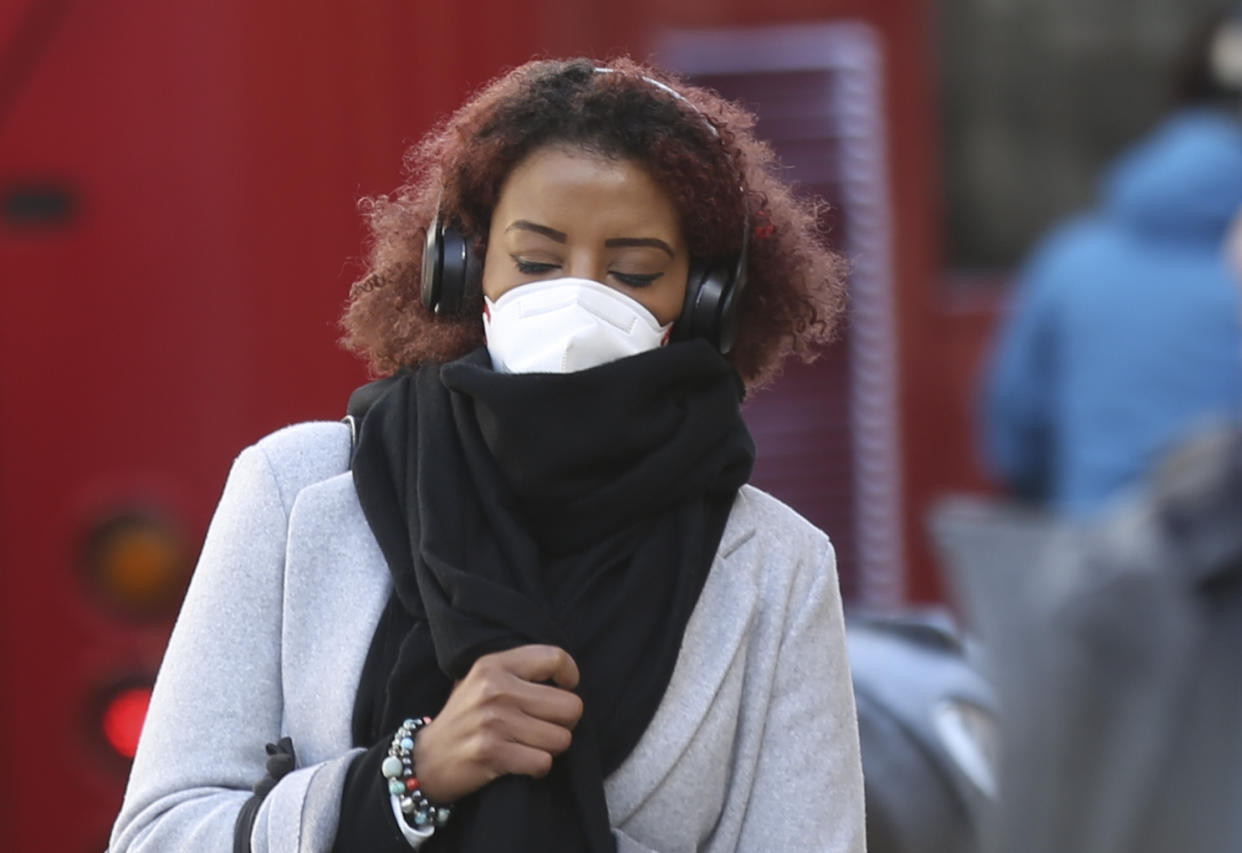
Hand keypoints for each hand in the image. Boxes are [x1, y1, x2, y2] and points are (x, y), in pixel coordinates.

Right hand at [412, 644, 583, 802]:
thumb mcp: (482, 680)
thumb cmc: (465, 717)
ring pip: (561, 738)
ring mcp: (494, 721)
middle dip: (565, 722)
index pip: (555, 658)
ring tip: (531, 744)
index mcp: (494, 664)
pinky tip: (522, 761)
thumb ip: (518, 670)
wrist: (427, 759)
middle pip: (570, 706)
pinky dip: (538, 767)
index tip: (564, 689)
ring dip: (551, 748)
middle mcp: (495, 689)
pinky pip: (543, 762)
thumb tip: (564, 675)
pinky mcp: (492, 752)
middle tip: (546, 726)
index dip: (570, 676)